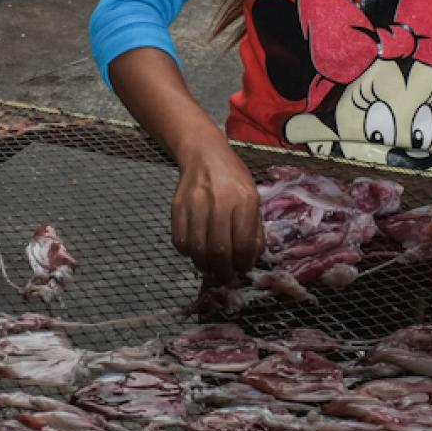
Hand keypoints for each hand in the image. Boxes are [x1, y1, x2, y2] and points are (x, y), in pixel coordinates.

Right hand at [171, 142, 263, 283]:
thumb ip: (254, 228)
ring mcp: (195, 204)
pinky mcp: (177, 207)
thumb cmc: (233, 178)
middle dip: (223, 271)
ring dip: (204, 266)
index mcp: (244, 199)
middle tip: (225, 276)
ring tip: (210, 267)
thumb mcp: (253, 197)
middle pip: (219, 250)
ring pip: (197, 249)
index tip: (242, 268)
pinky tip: (196, 250)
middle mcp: (219, 201)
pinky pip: (180, 240)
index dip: (243, 263)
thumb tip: (250, 258)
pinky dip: (188, 253)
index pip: (243, 244)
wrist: (204, 154)